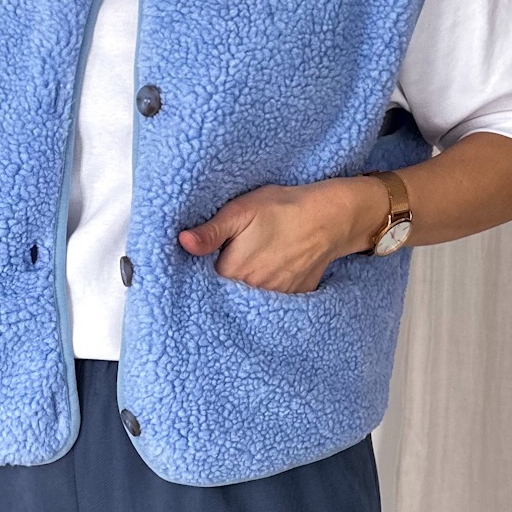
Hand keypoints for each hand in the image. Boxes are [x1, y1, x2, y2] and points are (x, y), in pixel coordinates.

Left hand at [177, 177, 377, 292]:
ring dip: (246, 290)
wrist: (328, 217)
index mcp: (233, 272)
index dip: (199, 275)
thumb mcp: (239, 211)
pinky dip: (269, 292)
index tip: (198, 267)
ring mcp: (276, 297)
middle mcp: (253, 291)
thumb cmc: (282, 209)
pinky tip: (269, 275)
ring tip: (249, 269)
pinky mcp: (295, 297)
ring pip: (251, 300)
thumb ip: (210, 232)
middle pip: (227, 295)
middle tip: (229, 262)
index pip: (205, 284)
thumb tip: (183, 243)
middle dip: (222, 284)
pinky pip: (274, 302)